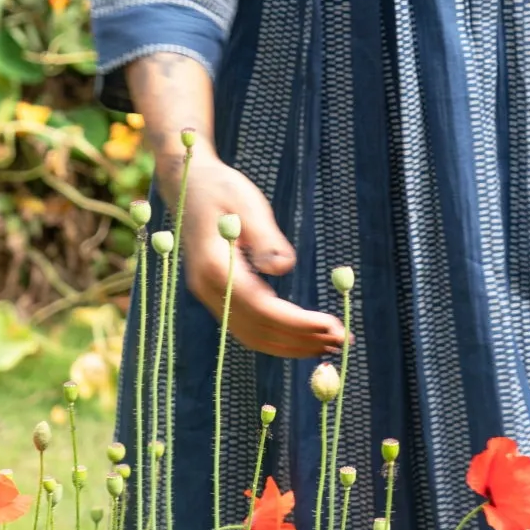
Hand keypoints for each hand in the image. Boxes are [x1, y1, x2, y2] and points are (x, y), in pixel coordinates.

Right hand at [162, 140, 345, 360]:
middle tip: (341, 340)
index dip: (297, 322)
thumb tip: (283, 267)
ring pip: (252, 335)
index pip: (261, 308)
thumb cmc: (221, 188)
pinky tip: (301, 336)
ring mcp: (210, 295)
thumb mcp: (247, 203)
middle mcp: (208, 289)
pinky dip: (276, 337)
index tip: (331, 326)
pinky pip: (247, 326)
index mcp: (215, 267)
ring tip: (328, 345)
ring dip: (291, 345)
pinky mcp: (217, 295)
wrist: (188, 184)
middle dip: (301, 339)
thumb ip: (264, 237)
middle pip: (258, 329)